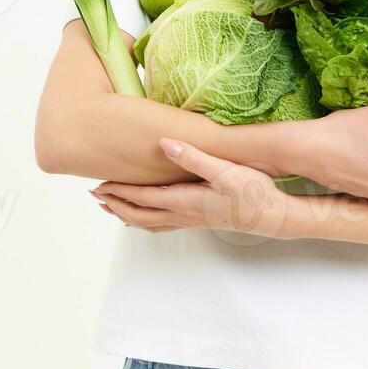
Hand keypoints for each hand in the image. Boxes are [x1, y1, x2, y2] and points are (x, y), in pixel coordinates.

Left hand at [90, 139, 293, 238]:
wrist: (274, 216)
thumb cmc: (252, 193)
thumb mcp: (224, 170)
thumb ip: (193, 158)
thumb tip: (165, 144)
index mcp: (183, 201)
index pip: (141, 197)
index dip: (118, 191)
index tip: (98, 184)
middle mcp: (182, 214)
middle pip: (138, 213)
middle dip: (115, 203)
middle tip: (94, 194)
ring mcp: (191, 220)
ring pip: (148, 222)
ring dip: (126, 214)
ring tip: (110, 206)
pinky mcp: (199, 220)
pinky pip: (162, 224)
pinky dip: (145, 221)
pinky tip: (146, 217)